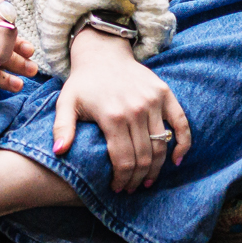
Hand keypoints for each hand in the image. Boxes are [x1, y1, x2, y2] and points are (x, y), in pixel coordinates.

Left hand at [56, 28, 191, 191]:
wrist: (102, 54)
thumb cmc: (83, 83)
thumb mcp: (66, 103)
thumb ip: (62, 127)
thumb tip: (58, 151)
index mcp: (112, 115)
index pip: (123, 160)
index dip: (122, 179)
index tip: (118, 189)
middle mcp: (136, 109)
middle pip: (144, 157)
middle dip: (138, 179)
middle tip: (132, 188)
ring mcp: (153, 101)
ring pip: (161, 145)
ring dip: (157, 168)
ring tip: (148, 181)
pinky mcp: (165, 94)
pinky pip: (181, 124)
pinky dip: (182, 144)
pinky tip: (175, 161)